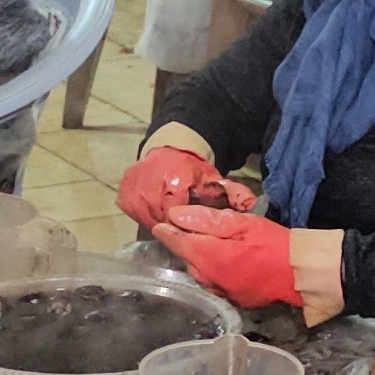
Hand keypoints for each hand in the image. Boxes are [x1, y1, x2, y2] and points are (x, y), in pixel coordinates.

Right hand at [115, 142, 251, 229]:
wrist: (171, 148)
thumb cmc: (194, 171)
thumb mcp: (216, 181)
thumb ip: (234, 194)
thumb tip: (251, 204)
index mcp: (176, 178)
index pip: (175, 214)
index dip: (183, 224)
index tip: (190, 226)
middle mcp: (151, 180)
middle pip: (158, 217)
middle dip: (170, 224)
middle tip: (180, 223)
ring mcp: (134, 184)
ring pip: (144, 215)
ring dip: (155, 220)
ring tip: (168, 218)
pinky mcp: (124, 187)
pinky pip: (131, 210)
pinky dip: (142, 213)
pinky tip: (154, 209)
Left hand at [152, 204, 300, 311]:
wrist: (301, 273)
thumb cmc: (274, 243)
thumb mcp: (243, 223)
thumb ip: (207, 220)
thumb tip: (176, 216)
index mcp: (211, 257)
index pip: (179, 244)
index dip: (167, 233)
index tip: (159, 225)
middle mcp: (211, 279)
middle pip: (188, 259)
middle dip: (185, 245)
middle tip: (190, 229)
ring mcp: (223, 292)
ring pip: (199, 274)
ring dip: (198, 260)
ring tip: (206, 246)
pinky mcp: (235, 300)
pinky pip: (214, 285)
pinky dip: (211, 273)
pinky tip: (222, 264)